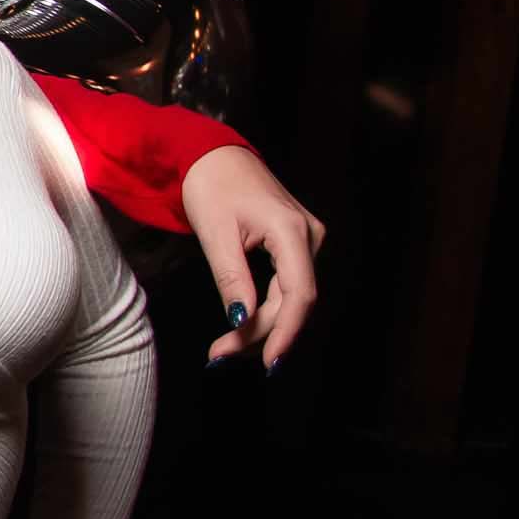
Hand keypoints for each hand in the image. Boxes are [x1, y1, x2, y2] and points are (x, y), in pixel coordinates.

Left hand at [181, 145, 325, 368]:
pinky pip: (285, 284)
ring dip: (262, 324)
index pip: (299, 294)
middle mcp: (308, 236)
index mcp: (291, 230)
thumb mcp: (215, 234)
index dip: (285, 332)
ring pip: (290, 295)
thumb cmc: (210, 185)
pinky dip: (265, 307)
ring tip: (225, 348)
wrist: (212, 155)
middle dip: (260, 332)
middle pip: (293, 299)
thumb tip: (241, 322)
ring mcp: (305, 239)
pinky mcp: (295, 243)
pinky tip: (244, 325)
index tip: (268, 363)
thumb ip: (232, 279)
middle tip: (220, 355)